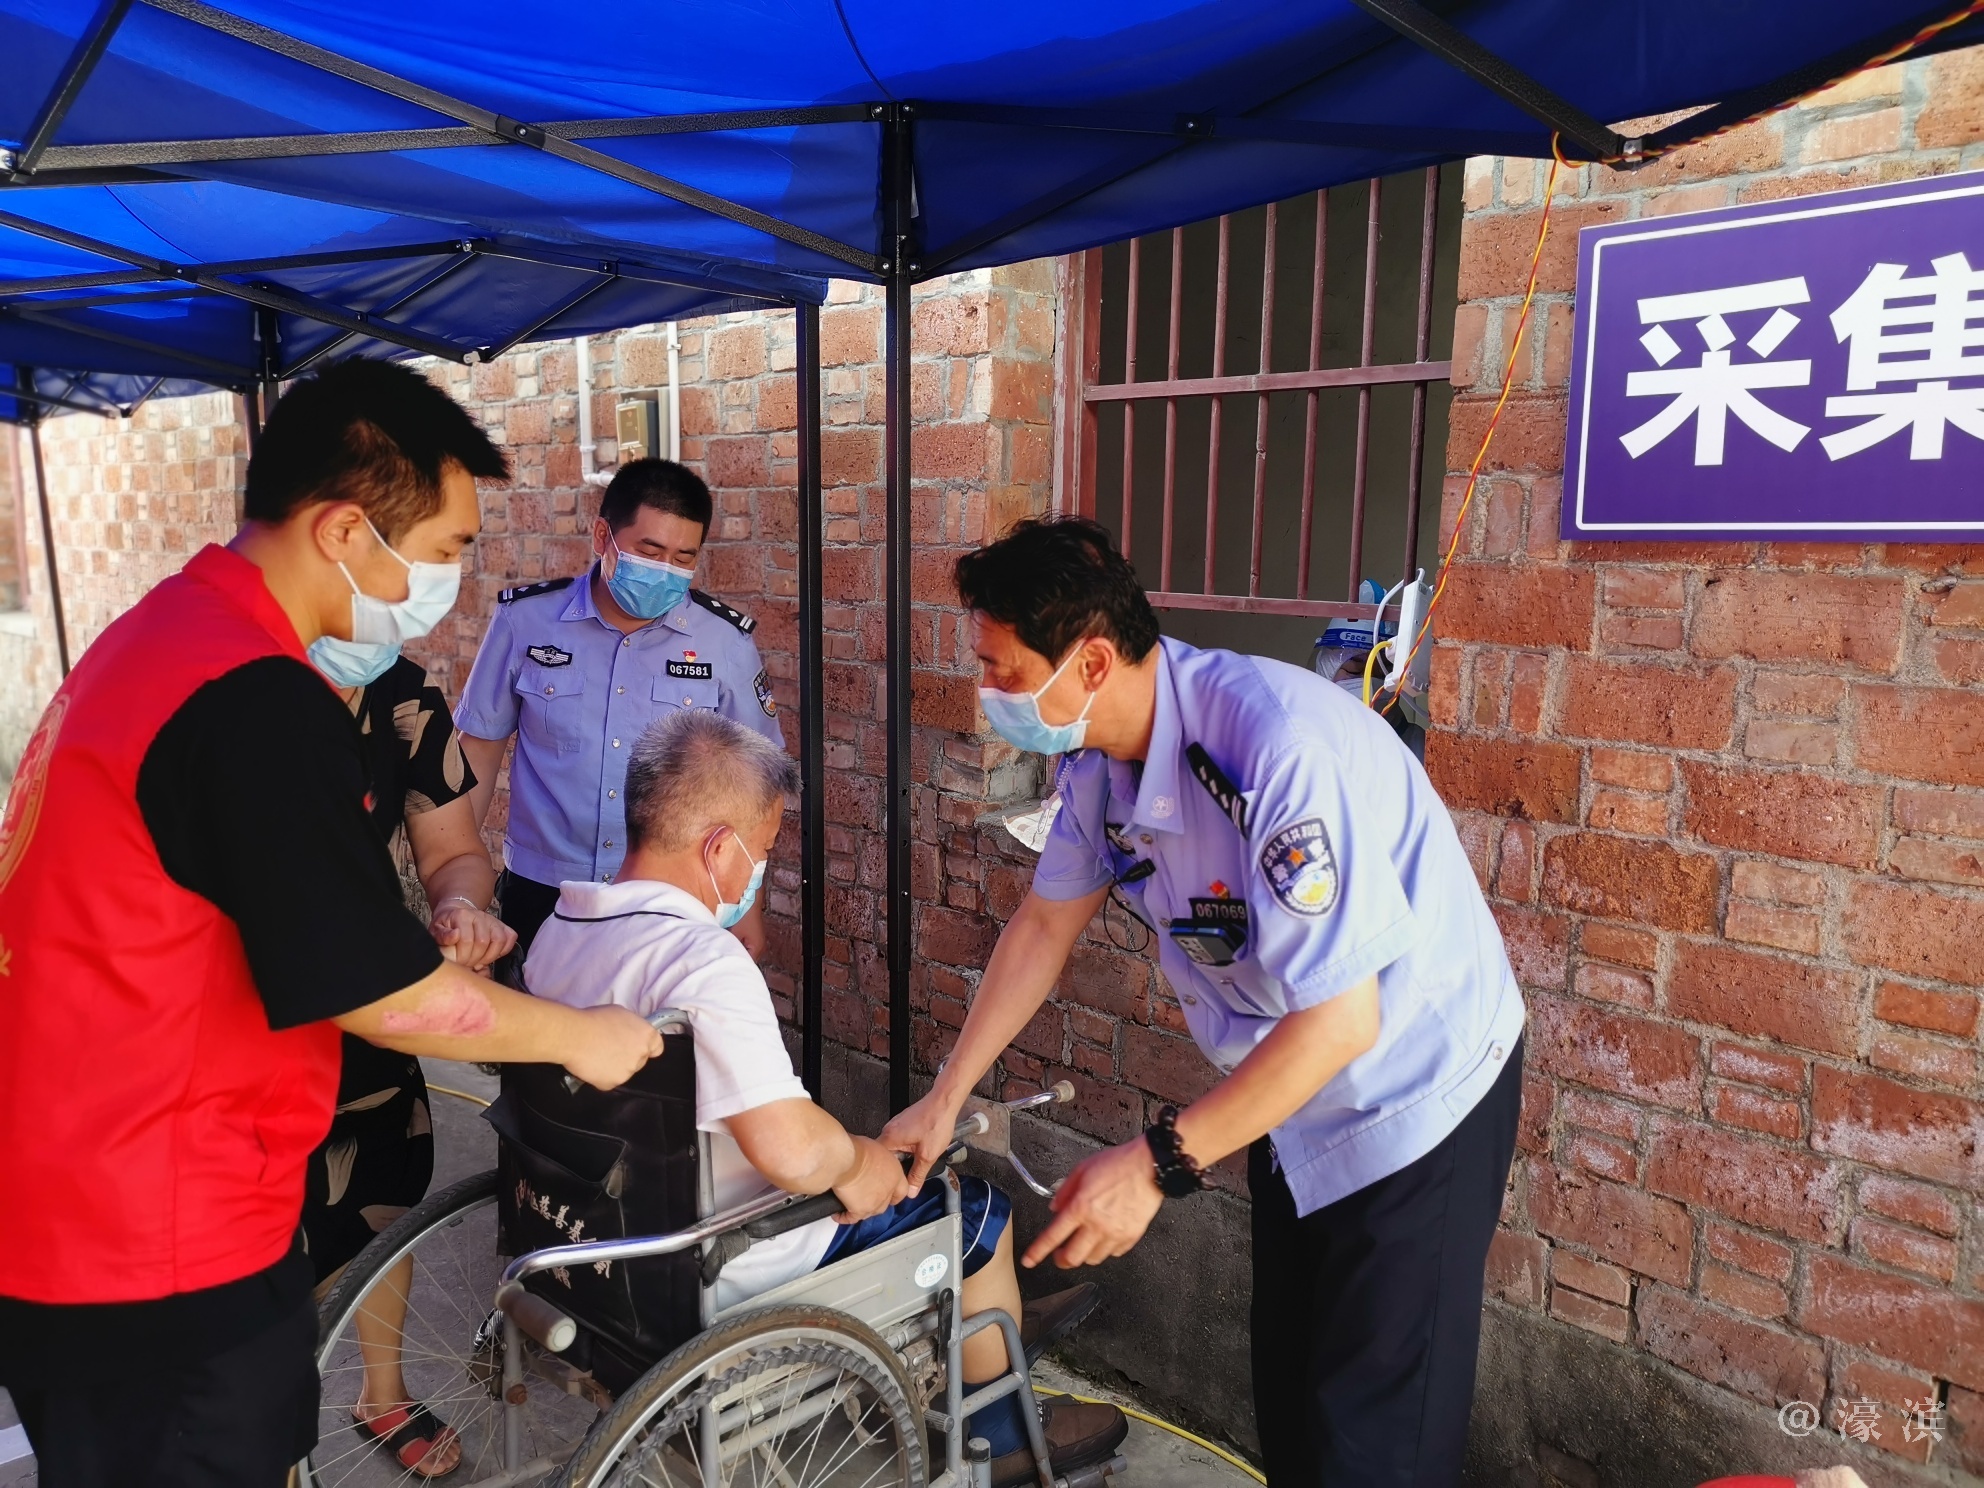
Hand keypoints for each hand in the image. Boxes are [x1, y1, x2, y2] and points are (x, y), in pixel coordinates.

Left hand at [431, 902, 516, 972]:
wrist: (456, 913)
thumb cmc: (446, 925)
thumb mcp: (436, 930)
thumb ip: (442, 935)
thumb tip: (455, 936)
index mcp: (462, 916)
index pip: (467, 941)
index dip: (463, 957)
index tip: (458, 963)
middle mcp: (480, 915)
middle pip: (483, 942)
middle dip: (475, 959)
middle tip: (468, 964)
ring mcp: (493, 920)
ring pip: (499, 940)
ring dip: (490, 956)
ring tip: (479, 961)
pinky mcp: (502, 925)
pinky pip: (510, 938)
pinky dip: (503, 949)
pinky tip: (491, 954)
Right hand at [561, 1005, 664, 1090]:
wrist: (575, 1035)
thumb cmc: (595, 1019)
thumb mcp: (621, 1014)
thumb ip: (631, 1027)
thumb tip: (628, 1033)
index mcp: (647, 1036)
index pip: (657, 1047)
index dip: (646, 1047)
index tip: (636, 1046)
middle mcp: (641, 1055)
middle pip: (639, 1060)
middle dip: (627, 1056)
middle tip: (610, 1048)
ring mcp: (627, 1072)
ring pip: (623, 1071)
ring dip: (614, 1066)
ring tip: (598, 1056)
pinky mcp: (612, 1083)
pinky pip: (608, 1081)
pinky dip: (601, 1076)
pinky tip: (592, 1065)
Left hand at [729, 899, 767, 960]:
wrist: (750, 903)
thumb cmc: (744, 917)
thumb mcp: (734, 933)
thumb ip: (730, 945)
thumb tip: (723, 954)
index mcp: (757, 949)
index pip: (747, 963)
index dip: (737, 964)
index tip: (726, 965)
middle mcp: (761, 948)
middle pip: (749, 960)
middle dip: (738, 959)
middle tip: (725, 960)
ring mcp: (759, 944)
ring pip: (748, 954)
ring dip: (740, 953)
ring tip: (729, 953)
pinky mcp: (756, 939)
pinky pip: (749, 948)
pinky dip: (742, 948)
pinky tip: (734, 945)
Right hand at [831, 1136, 914, 1222]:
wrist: (847, 1159)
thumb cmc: (858, 1149)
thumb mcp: (876, 1148)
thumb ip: (878, 1159)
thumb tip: (871, 1158)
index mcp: (895, 1173)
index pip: (902, 1189)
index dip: (895, 1193)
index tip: (891, 1194)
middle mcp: (888, 1190)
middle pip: (886, 1203)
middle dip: (877, 1201)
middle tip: (867, 1197)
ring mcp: (875, 1203)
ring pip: (871, 1212)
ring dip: (863, 1210)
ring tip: (852, 1205)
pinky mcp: (860, 1210)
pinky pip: (851, 1218)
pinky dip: (844, 1217)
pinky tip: (839, 1214)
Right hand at [879, 1088, 965, 1190]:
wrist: (945, 1101)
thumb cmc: (936, 1122)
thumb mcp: (928, 1155)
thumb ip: (918, 1175)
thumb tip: (911, 1190)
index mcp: (890, 1138)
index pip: (880, 1163)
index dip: (888, 1177)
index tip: (897, 1185)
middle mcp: (889, 1130)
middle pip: (886, 1157)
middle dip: (898, 1167)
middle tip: (909, 1176)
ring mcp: (896, 1125)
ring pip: (895, 1148)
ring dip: (905, 1157)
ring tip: (917, 1161)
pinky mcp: (904, 1123)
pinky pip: (901, 1140)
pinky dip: (908, 1148)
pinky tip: (919, 1149)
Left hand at [1022, 1137, 1163, 1269]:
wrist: (1149, 1167)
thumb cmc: (1119, 1164)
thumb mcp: (1082, 1169)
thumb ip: (1064, 1190)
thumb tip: (1055, 1207)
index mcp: (1081, 1207)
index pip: (1052, 1237)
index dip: (1037, 1252)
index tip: (1029, 1260)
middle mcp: (1096, 1225)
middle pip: (1072, 1258)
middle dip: (1061, 1259)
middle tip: (1059, 1254)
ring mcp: (1115, 1234)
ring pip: (1092, 1260)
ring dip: (1084, 1254)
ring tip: (1083, 1242)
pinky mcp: (1131, 1238)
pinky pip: (1113, 1254)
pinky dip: (1105, 1249)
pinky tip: (1104, 1237)